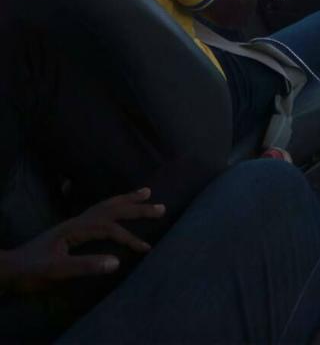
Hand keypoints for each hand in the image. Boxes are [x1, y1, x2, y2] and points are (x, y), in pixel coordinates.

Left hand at [3, 188, 164, 292]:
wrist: (10, 269)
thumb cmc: (31, 272)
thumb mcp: (56, 271)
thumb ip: (85, 266)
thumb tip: (117, 262)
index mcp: (75, 228)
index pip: (109, 228)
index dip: (130, 237)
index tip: (147, 248)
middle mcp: (77, 221)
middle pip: (111, 208)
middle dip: (136, 207)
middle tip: (161, 206)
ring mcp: (73, 223)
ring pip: (105, 206)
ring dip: (126, 200)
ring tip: (146, 192)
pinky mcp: (71, 229)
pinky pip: (98, 211)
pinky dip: (113, 206)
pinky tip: (116, 209)